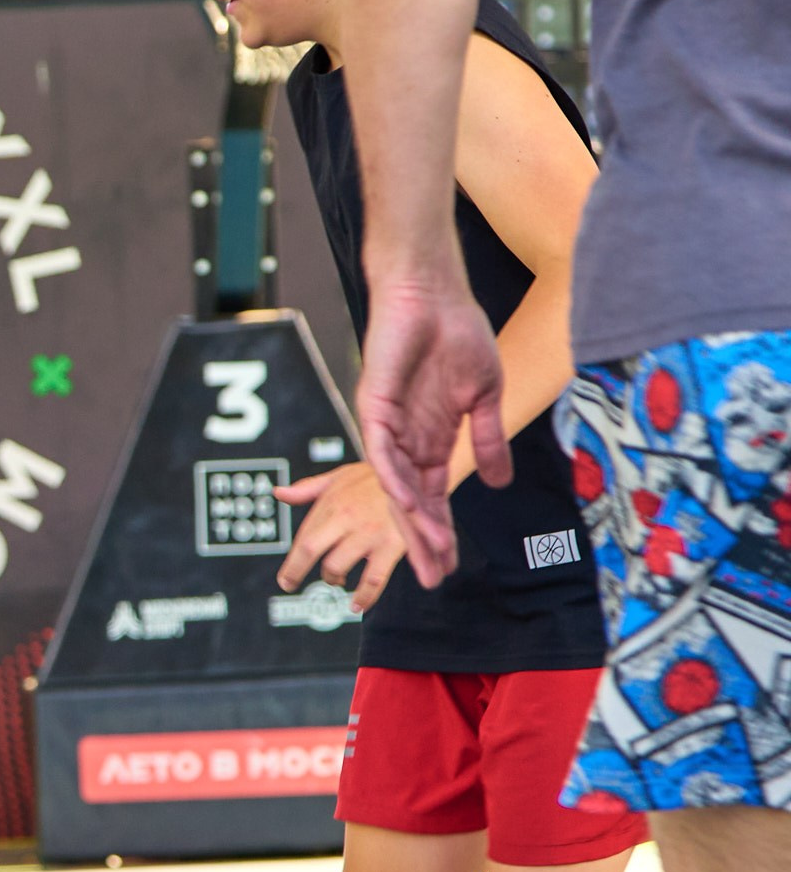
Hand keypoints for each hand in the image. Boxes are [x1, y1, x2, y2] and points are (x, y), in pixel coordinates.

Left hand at [275, 463, 407, 612]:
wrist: (419, 474)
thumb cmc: (376, 478)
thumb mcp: (340, 476)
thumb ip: (308, 488)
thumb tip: (280, 493)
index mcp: (332, 503)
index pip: (303, 536)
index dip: (291, 561)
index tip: (286, 578)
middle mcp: (347, 517)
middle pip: (309, 549)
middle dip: (295, 572)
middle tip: (290, 584)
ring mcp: (369, 532)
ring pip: (336, 566)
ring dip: (332, 579)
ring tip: (338, 581)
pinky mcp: (392, 545)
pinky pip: (373, 579)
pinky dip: (364, 597)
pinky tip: (358, 605)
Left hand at [356, 271, 509, 586]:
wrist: (433, 292)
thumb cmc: (457, 334)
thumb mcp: (483, 397)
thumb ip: (487, 441)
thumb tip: (499, 482)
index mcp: (430, 439)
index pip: (432, 498)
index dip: (439, 532)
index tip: (448, 566)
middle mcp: (404, 440)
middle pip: (410, 503)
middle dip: (422, 542)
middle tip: (431, 579)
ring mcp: (386, 425)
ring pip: (395, 485)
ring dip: (412, 520)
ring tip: (427, 553)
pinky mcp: (373, 406)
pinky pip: (380, 449)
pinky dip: (393, 476)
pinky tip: (404, 503)